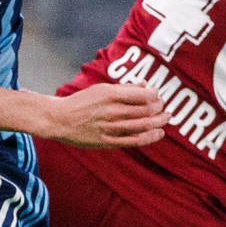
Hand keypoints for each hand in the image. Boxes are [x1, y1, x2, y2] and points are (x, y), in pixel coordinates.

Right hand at [44, 83, 165, 146]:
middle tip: (164, 108)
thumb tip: (146, 85)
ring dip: (159, 122)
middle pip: (146, 110)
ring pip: (143, 125)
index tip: (158, 95)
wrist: (59, 119)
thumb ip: (125, 88)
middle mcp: (111, 111)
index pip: (143, 95)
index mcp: (110, 94)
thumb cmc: (82, 102)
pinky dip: (150, 137)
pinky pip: (134, 140)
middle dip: (160, 108)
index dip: (156, 96)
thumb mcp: (101, 89)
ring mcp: (110, 127)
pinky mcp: (108, 141)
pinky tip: (158, 133)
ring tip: (165, 119)